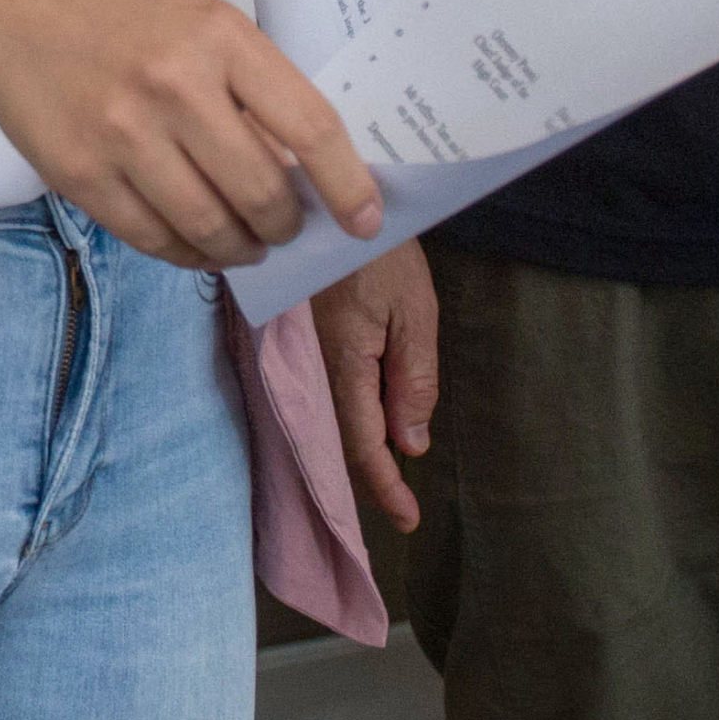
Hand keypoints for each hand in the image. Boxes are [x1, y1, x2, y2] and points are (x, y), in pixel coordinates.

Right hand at [0, 0, 380, 272]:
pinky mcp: (79, 172)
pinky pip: (152, 237)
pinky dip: (185, 253)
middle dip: (285, 227)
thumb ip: (245, 85)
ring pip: (209, 226)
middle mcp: (175, 85)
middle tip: (285, 231)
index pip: (309, 126)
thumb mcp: (196, 18)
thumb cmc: (110, 4)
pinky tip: (195, 245)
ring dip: (238, 249)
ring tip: (243, 245)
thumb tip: (298, 172)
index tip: (364, 218)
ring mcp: (123, 133)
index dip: (346, 184)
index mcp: (220, 36)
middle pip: (262, 191)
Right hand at [310, 245, 438, 530]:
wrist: (326, 199)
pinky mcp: (302, 336)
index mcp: (347, 363)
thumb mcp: (415, 312)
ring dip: (359, 446)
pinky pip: (324, 390)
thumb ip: (412, 380)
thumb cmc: (382, 250)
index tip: (408, 520)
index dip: (386, 486)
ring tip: (388, 472)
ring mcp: (304, 351)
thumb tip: (411, 444)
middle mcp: (316, 366)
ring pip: (332, 416)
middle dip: (371, 475)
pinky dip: (346, 415)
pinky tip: (364, 417)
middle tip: (400, 506)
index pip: (364, 444)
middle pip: (342, 437)